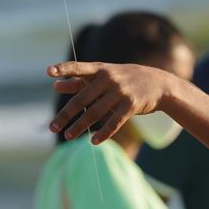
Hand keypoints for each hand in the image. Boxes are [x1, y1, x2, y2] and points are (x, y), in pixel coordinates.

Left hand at [48, 61, 174, 143]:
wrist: (159, 84)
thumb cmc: (125, 79)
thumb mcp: (105, 76)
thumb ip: (80, 81)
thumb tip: (55, 86)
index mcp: (100, 69)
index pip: (79, 68)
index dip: (64, 69)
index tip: (49, 72)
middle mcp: (109, 79)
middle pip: (82, 99)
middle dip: (66, 115)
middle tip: (53, 127)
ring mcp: (121, 92)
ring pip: (95, 113)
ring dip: (80, 126)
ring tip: (68, 136)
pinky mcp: (132, 105)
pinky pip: (114, 122)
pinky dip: (104, 133)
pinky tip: (94, 141)